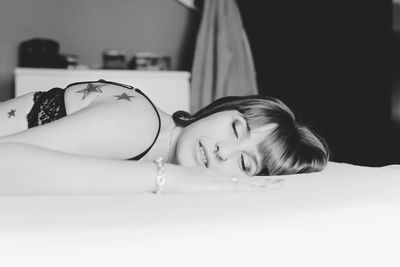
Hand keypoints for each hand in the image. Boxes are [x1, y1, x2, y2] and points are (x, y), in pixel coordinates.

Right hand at [162, 164, 276, 193]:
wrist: (165, 175)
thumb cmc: (175, 181)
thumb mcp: (191, 186)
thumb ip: (200, 188)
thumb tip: (203, 191)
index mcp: (217, 179)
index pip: (241, 180)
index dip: (256, 182)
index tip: (269, 183)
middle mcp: (221, 178)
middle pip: (248, 180)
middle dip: (266, 183)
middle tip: (283, 183)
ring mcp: (219, 181)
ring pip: (247, 183)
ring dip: (263, 185)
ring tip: (279, 185)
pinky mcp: (215, 185)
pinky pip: (237, 187)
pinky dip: (250, 188)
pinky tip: (261, 189)